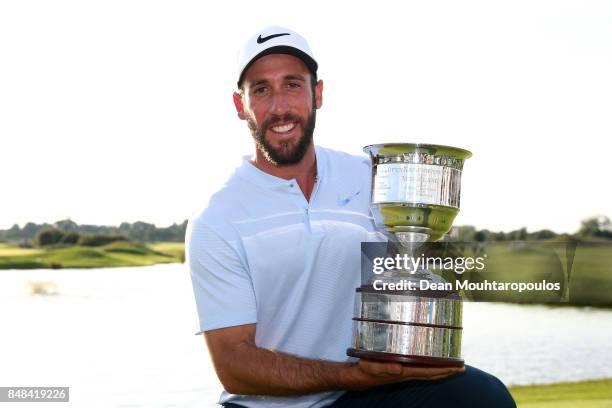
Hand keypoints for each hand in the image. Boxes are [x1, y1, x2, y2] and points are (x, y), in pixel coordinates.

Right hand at [348, 359, 464, 388]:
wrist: (360, 375)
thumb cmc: (367, 370)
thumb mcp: (374, 367)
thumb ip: (386, 367)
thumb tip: (399, 368)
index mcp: (405, 372)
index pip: (430, 372)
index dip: (444, 370)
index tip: (457, 367)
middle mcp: (408, 373)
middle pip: (433, 373)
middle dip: (448, 371)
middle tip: (462, 367)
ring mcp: (406, 372)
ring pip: (429, 372)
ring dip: (442, 369)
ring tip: (453, 366)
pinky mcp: (402, 369)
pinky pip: (421, 368)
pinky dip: (431, 366)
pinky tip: (433, 362)